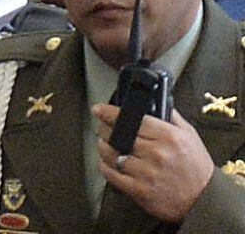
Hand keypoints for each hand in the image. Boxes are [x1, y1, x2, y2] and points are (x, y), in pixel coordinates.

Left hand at [92, 104, 214, 221]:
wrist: (205, 200)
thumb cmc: (197, 168)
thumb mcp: (190, 135)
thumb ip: (171, 116)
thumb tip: (156, 101)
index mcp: (168, 136)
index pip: (131, 119)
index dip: (109, 113)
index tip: (98, 110)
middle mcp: (156, 153)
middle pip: (117, 135)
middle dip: (104, 129)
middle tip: (102, 128)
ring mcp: (146, 172)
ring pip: (111, 154)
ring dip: (103, 147)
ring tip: (105, 144)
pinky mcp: (139, 190)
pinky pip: (112, 175)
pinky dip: (105, 166)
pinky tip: (107, 162)